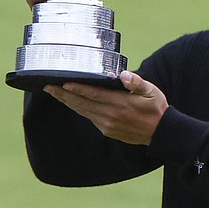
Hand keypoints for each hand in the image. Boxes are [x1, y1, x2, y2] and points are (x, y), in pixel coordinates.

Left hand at [43, 71, 168, 144]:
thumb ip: (136, 82)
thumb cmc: (156, 108)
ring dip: (67, 102)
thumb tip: (123, 74)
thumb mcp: (151, 91)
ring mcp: (107, 124)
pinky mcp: (107, 130)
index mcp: (120, 103)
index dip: (77, 89)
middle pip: (82, 104)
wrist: (160, 133)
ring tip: (54, 92)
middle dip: (64, 95)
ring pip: (82, 111)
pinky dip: (78, 108)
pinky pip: (89, 117)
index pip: (93, 95)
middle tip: (48, 86)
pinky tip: (71, 102)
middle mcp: (110, 115)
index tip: (63, 83)